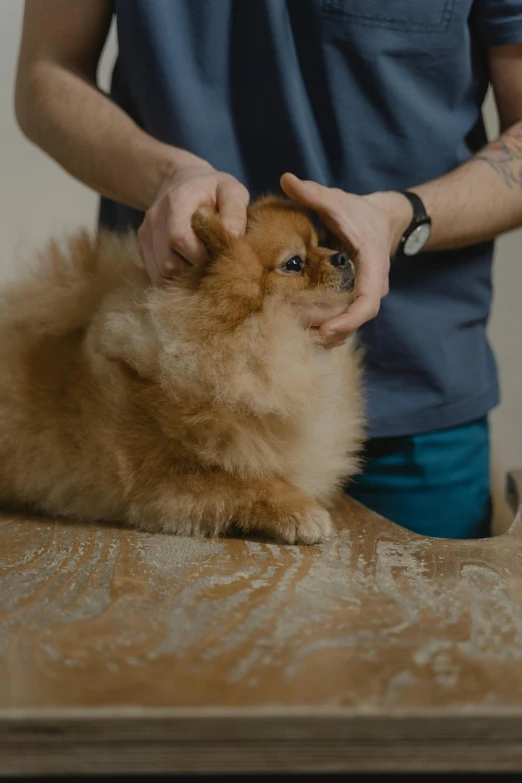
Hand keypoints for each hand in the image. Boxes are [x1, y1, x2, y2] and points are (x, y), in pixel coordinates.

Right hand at [138, 161, 249, 282]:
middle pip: (168, 263)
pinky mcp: (143, 246)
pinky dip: (172, 280)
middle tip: (211, 263)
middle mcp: (155, 218)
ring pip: (160, 274)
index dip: (200, 255)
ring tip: (200, 265)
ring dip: (182, 278)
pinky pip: (155, 276)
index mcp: (176, 202)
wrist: (180, 181)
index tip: (217, 255)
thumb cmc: (212, 189)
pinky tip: (188, 268)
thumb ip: (235, 212)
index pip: (179, 238)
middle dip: (193, 271)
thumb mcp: (231, 191)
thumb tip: (234, 238)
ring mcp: (146, 234)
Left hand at [280, 173, 411, 346]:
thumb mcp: (336, 200)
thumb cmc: (358, 211)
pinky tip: (306, 333)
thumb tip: (286, 178)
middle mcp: (373, 285)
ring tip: (301, 341)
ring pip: (351, 324)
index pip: (367, 302)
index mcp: (372, 265)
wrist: (382, 219)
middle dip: (333, 333)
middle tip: (303, 339)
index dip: (349, 320)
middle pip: (357, 320)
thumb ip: (312, 193)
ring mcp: (366, 294)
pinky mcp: (356, 298)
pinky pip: (346, 319)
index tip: (326, 330)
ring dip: (329, 335)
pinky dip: (329, 328)